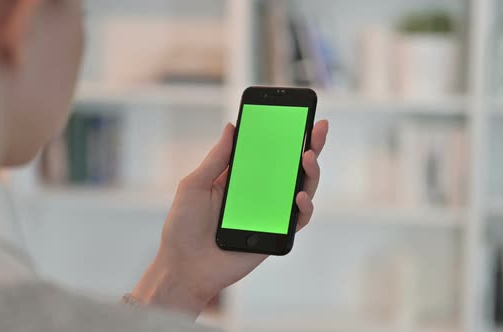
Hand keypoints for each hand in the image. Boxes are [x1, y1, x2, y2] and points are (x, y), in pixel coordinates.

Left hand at [131, 120, 328, 316]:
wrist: (184, 267)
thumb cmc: (183, 226)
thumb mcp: (194, 185)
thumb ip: (216, 158)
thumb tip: (232, 126)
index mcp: (240, 177)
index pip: (268, 151)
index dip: (284, 134)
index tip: (297, 114)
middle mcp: (259, 193)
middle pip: (291, 167)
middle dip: (310, 145)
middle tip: (319, 128)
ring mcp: (270, 213)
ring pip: (302, 189)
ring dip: (311, 172)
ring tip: (308, 156)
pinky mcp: (276, 235)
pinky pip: (299, 219)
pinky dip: (304, 206)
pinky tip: (299, 195)